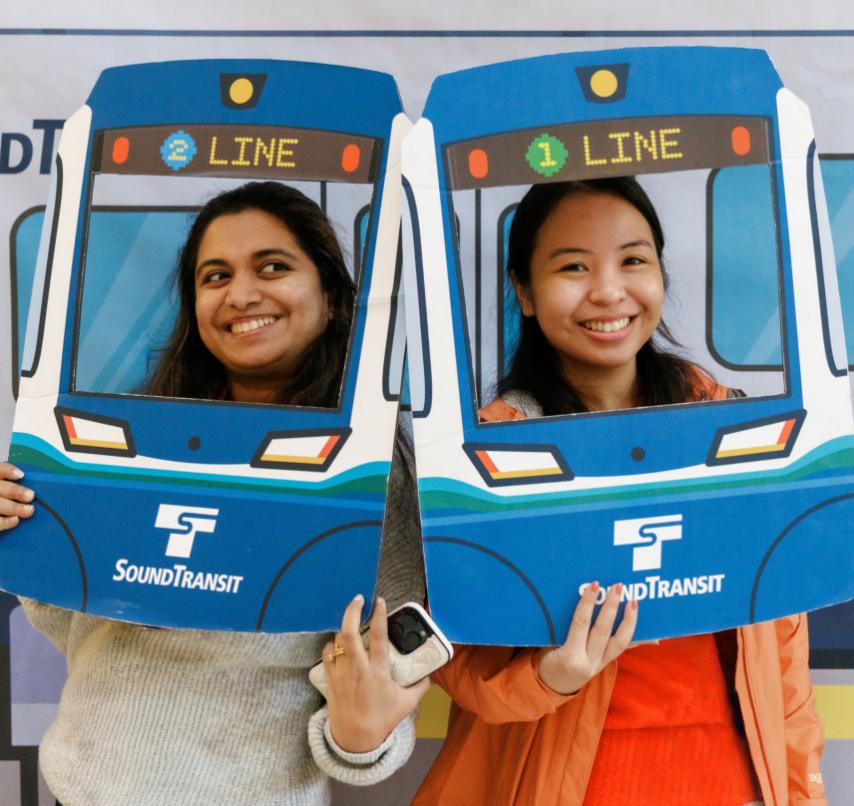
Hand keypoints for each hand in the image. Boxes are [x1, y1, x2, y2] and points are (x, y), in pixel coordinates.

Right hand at [0, 463, 34, 531]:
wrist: (3, 512)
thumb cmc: (10, 497)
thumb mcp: (9, 489)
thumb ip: (17, 487)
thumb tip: (41, 487)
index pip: (0, 470)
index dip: (9, 471)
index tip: (21, 475)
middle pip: (1, 488)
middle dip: (15, 491)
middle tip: (31, 495)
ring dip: (14, 507)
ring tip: (30, 510)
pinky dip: (6, 521)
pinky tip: (16, 520)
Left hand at [323, 595, 429, 752]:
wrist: (354, 739)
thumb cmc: (381, 719)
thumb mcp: (406, 704)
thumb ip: (420, 686)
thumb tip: (430, 673)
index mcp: (378, 671)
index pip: (378, 636)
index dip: (379, 615)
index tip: (379, 601)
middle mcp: (358, 668)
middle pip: (348, 633)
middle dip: (352, 611)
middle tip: (358, 599)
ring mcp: (341, 672)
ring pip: (337, 641)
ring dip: (343, 629)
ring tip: (351, 624)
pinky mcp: (330, 678)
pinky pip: (328, 653)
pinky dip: (333, 645)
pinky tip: (340, 645)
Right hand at [537, 581, 637, 694]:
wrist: (551, 688)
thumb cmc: (546, 661)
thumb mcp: (547, 644)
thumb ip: (560, 626)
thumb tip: (577, 602)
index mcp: (570, 656)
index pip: (580, 624)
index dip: (587, 603)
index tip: (593, 586)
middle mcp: (588, 662)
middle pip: (603, 630)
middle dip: (611, 606)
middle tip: (617, 587)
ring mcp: (599, 664)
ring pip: (619, 642)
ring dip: (628, 620)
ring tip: (633, 602)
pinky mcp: (605, 665)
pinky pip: (622, 649)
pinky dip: (635, 638)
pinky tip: (649, 632)